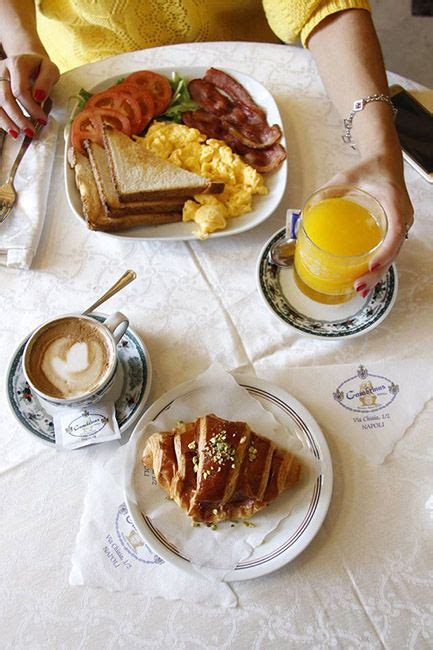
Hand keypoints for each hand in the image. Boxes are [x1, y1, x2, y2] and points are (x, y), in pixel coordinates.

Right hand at [0, 53, 58, 136]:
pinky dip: (1, 120)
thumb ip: (46, 81)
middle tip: (31, 132)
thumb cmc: (40, 69)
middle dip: (18, 118)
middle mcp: (2, 70)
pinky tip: (10, 130)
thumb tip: (38, 97)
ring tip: (18, 134)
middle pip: (6, 98)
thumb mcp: (50, 70)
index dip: (31, 108)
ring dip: (7, 121)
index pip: (20, 90)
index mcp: (17, 64)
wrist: (26, 61)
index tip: (43, 120)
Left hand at [323, 155, 413, 296]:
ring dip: (378, 274)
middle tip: (358, 286)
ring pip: (393, 255)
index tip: (370, 266)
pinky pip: (390, 250)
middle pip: (393, 251)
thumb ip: (326, 192)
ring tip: (360, 289)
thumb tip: (306, 213)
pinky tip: (366, 278)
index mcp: (394, 202)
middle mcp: (402, 216)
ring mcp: (401, 223)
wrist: (385, 161)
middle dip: (376, 272)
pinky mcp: (396, 228)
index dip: (384, 252)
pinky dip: (380, 265)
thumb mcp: (344, 177)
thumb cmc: (368, 169)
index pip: (394, 232)